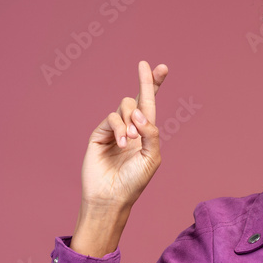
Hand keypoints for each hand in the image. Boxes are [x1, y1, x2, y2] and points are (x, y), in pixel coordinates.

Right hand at [80, 61, 166, 208]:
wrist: (111, 196)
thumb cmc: (134, 181)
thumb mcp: (151, 157)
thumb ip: (151, 133)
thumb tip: (139, 112)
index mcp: (146, 133)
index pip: (151, 105)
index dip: (155, 85)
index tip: (162, 67)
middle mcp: (131, 128)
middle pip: (138, 98)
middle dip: (146, 82)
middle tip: (145, 66)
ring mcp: (114, 129)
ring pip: (125, 106)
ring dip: (131, 119)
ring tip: (132, 139)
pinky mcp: (99, 133)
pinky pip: (112, 118)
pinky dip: (120, 127)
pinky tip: (123, 142)